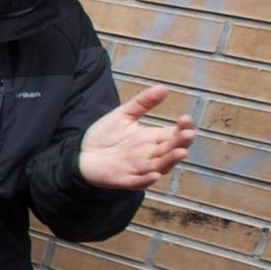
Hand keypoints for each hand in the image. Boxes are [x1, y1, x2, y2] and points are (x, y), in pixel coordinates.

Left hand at [78, 86, 195, 189]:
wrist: (81, 153)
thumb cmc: (105, 135)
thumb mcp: (123, 115)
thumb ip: (143, 103)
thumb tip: (163, 87)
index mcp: (152, 139)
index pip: (173, 134)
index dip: (182, 128)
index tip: (186, 118)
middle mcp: (149, 155)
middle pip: (170, 150)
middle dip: (180, 143)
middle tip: (188, 134)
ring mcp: (138, 169)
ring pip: (159, 166)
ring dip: (170, 161)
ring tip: (181, 152)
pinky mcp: (123, 180)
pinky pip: (137, 182)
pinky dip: (146, 180)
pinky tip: (154, 175)